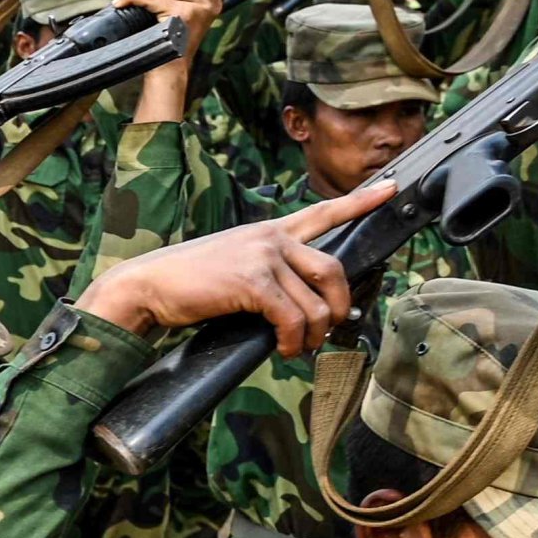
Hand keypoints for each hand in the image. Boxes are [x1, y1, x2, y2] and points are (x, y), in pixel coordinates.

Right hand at [79, 177, 396, 348]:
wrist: (147, 285)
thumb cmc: (185, 282)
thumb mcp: (232, 265)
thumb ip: (268, 272)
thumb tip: (297, 305)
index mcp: (267, 231)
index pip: (322, 211)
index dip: (361, 201)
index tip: (390, 189)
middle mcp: (270, 237)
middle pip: (334, 269)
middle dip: (339, 307)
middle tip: (328, 329)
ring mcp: (263, 257)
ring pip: (317, 303)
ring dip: (312, 335)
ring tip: (295, 347)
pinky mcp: (252, 281)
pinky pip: (293, 318)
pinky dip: (292, 341)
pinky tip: (281, 349)